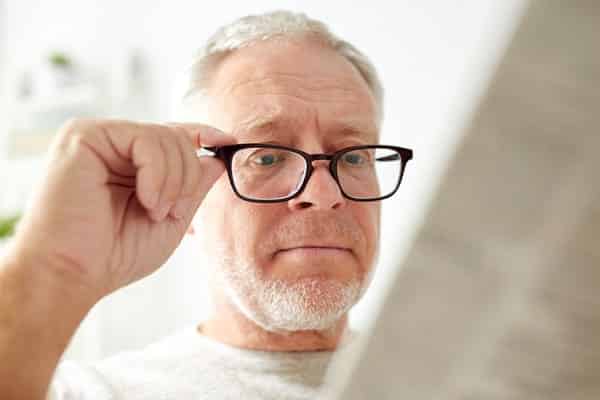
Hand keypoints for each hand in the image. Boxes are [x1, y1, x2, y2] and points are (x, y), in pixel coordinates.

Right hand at [9, 119, 234, 300]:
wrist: (71, 274)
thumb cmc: (114, 255)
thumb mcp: (170, 219)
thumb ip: (192, 188)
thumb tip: (216, 160)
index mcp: (128, 163)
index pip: (172, 136)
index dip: (203, 134)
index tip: (228, 141)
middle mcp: (112, 145)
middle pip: (176, 137)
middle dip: (187, 179)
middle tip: (170, 212)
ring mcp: (97, 137)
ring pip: (166, 137)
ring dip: (173, 182)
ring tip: (153, 211)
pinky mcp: (84, 136)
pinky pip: (146, 140)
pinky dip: (158, 174)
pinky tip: (145, 200)